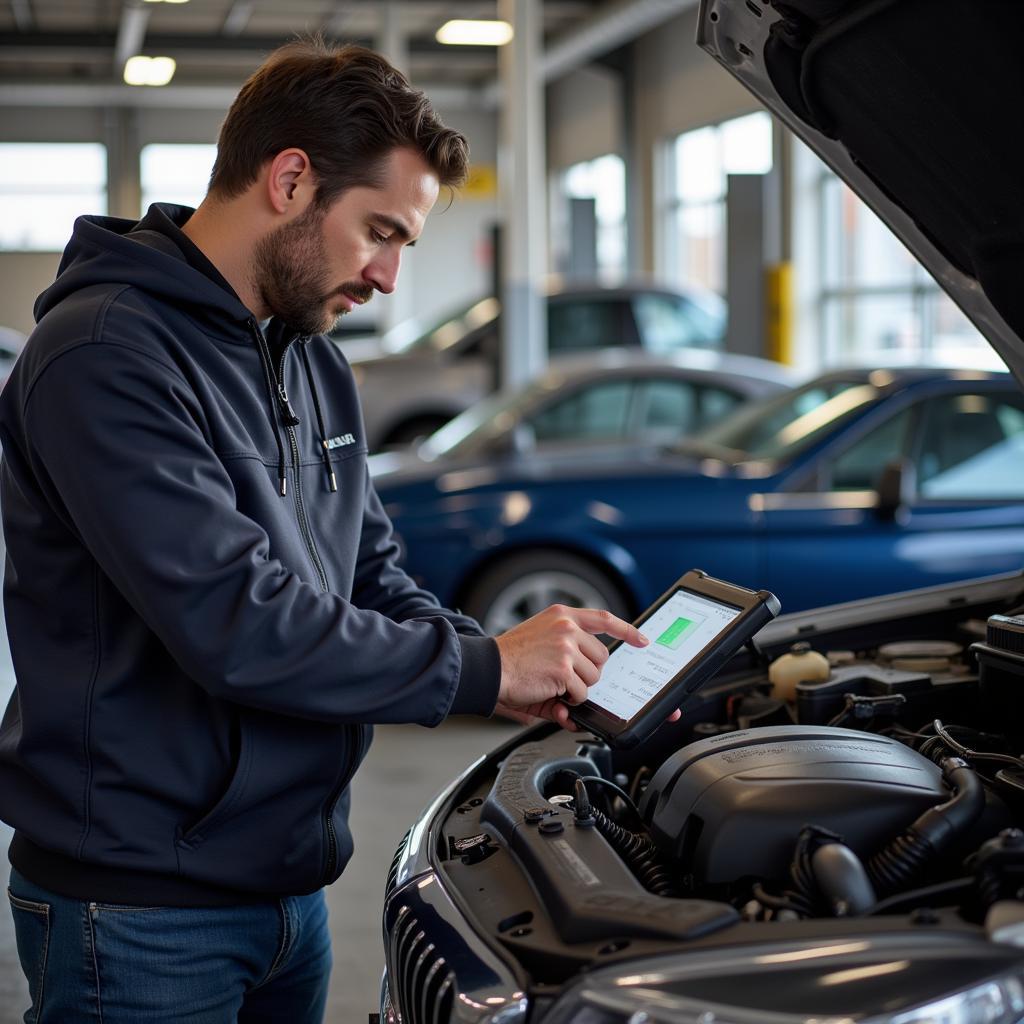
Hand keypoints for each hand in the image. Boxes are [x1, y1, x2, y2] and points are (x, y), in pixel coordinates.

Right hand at [494, 605, 647, 724]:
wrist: (487, 668)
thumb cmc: (510, 659)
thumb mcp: (541, 646)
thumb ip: (567, 662)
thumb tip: (582, 689)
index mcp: (561, 615)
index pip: (603, 618)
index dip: (626, 630)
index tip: (641, 639)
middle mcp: (566, 626)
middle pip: (602, 657)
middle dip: (588, 673)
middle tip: (565, 677)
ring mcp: (566, 646)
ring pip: (593, 677)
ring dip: (577, 687)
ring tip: (552, 682)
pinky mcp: (564, 668)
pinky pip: (581, 693)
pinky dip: (568, 699)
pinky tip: (550, 691)